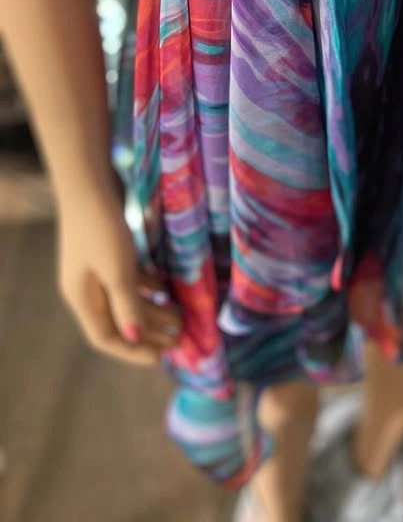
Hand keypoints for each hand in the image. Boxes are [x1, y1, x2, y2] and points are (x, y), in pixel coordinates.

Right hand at [57, 176, 179, 364]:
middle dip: (150, 332)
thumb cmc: (103, 229)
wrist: (89, 182)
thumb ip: (127, 306)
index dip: (134, 351)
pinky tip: (168, 285)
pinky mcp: (109, 248)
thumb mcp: (118, 271)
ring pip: (128, 298)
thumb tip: (135, 338)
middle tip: (181, 338)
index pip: (106, 337)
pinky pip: (130, 276)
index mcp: (82, 298)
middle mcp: (87, 287)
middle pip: (120, 320)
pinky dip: (149, 284)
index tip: (163, 357)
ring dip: (153, 308)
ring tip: (182, 316)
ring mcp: (97, 267)